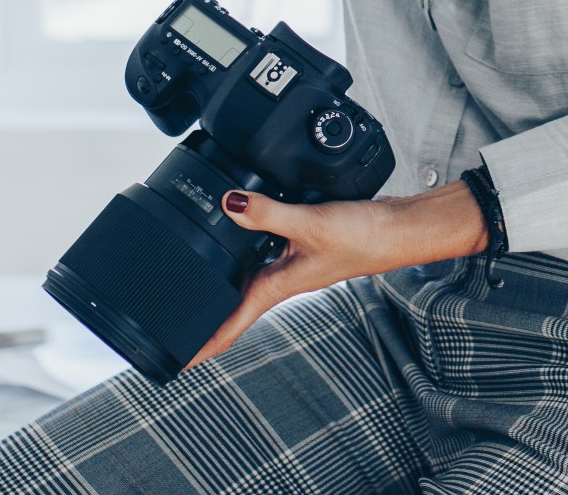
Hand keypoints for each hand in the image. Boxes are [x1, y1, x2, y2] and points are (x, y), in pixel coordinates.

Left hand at [181, 189, 391, 371]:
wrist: (397, 230)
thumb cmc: (363, 238)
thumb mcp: (309, 224)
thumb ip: (267, 214)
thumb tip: (227, 204)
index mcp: (277, 287)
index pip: (231, 326)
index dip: (201, 346)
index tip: (172, 363)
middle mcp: (282, 281)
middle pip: (233, 306)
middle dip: (204, 318)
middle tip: (170, 325)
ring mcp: (292, 266)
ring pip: (248, 280)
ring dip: (223, 287)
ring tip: (192, 288)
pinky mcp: (302, 247)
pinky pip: (264, 255)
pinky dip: (245, 253)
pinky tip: (241, 236)